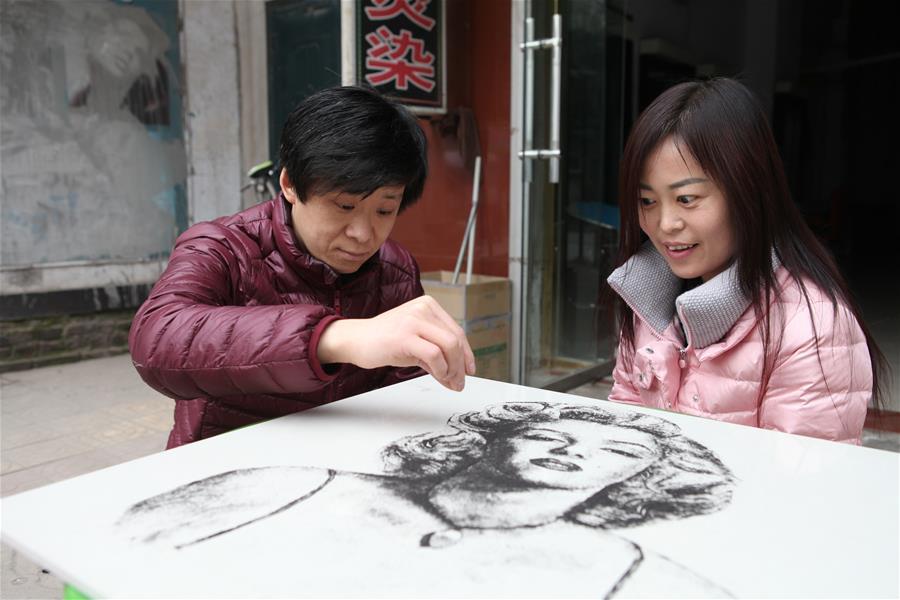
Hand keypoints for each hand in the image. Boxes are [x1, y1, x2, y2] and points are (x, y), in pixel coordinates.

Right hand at [317, 296, 476, 390]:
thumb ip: (438, 354)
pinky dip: (441, 369)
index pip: (457, 331)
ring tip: (449, 381)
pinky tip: (439, 376)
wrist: (356, 340)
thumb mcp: (417, 343)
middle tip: (459, 382)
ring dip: (453, 369)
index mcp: (428, 306)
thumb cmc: (385, 341)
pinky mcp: (405, 335)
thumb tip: (458, 375)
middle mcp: (423, 308)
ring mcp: (413, 320)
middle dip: (461, 365)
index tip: (469, 369)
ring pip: (449, 345)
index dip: (467, 353)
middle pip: (456, 339)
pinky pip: (434, 354)